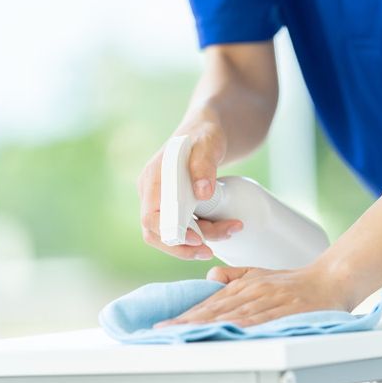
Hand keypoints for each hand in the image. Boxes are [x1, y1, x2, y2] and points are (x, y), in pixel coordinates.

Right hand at [137, 119, 242, 259]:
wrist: (206, 130)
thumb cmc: (205, 134)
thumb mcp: (208, 145)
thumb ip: (204, 166)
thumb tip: (202, 194)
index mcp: (153, 178)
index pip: (150, 217)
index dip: (170, 234)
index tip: (197, 240)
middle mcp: (152, 192)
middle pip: (156, 232)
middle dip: (183, 247)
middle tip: (210, 252)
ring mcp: (161, 199)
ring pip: (171, 233)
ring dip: (199, 240)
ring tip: (231, 230)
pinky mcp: (173, 204)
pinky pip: (183, 226)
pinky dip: (203, 232)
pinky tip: (224, 228)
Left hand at [154, 264, 352, 327]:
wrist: (330, 279)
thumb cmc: (296, 281)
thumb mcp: (261, 273)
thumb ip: (235, 276)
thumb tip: (210, 279)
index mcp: (245, 285)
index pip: (210, 302)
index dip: (187, 314)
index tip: (165, 325)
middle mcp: (253, 291)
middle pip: (216, 309)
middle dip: (188, 321)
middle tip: (164, 332)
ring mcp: (268, 300)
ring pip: (232, 315)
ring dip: (207, 325)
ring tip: (184, 335)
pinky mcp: (283, 310)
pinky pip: (259, 320)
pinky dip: (240, 327)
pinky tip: (224, 333)